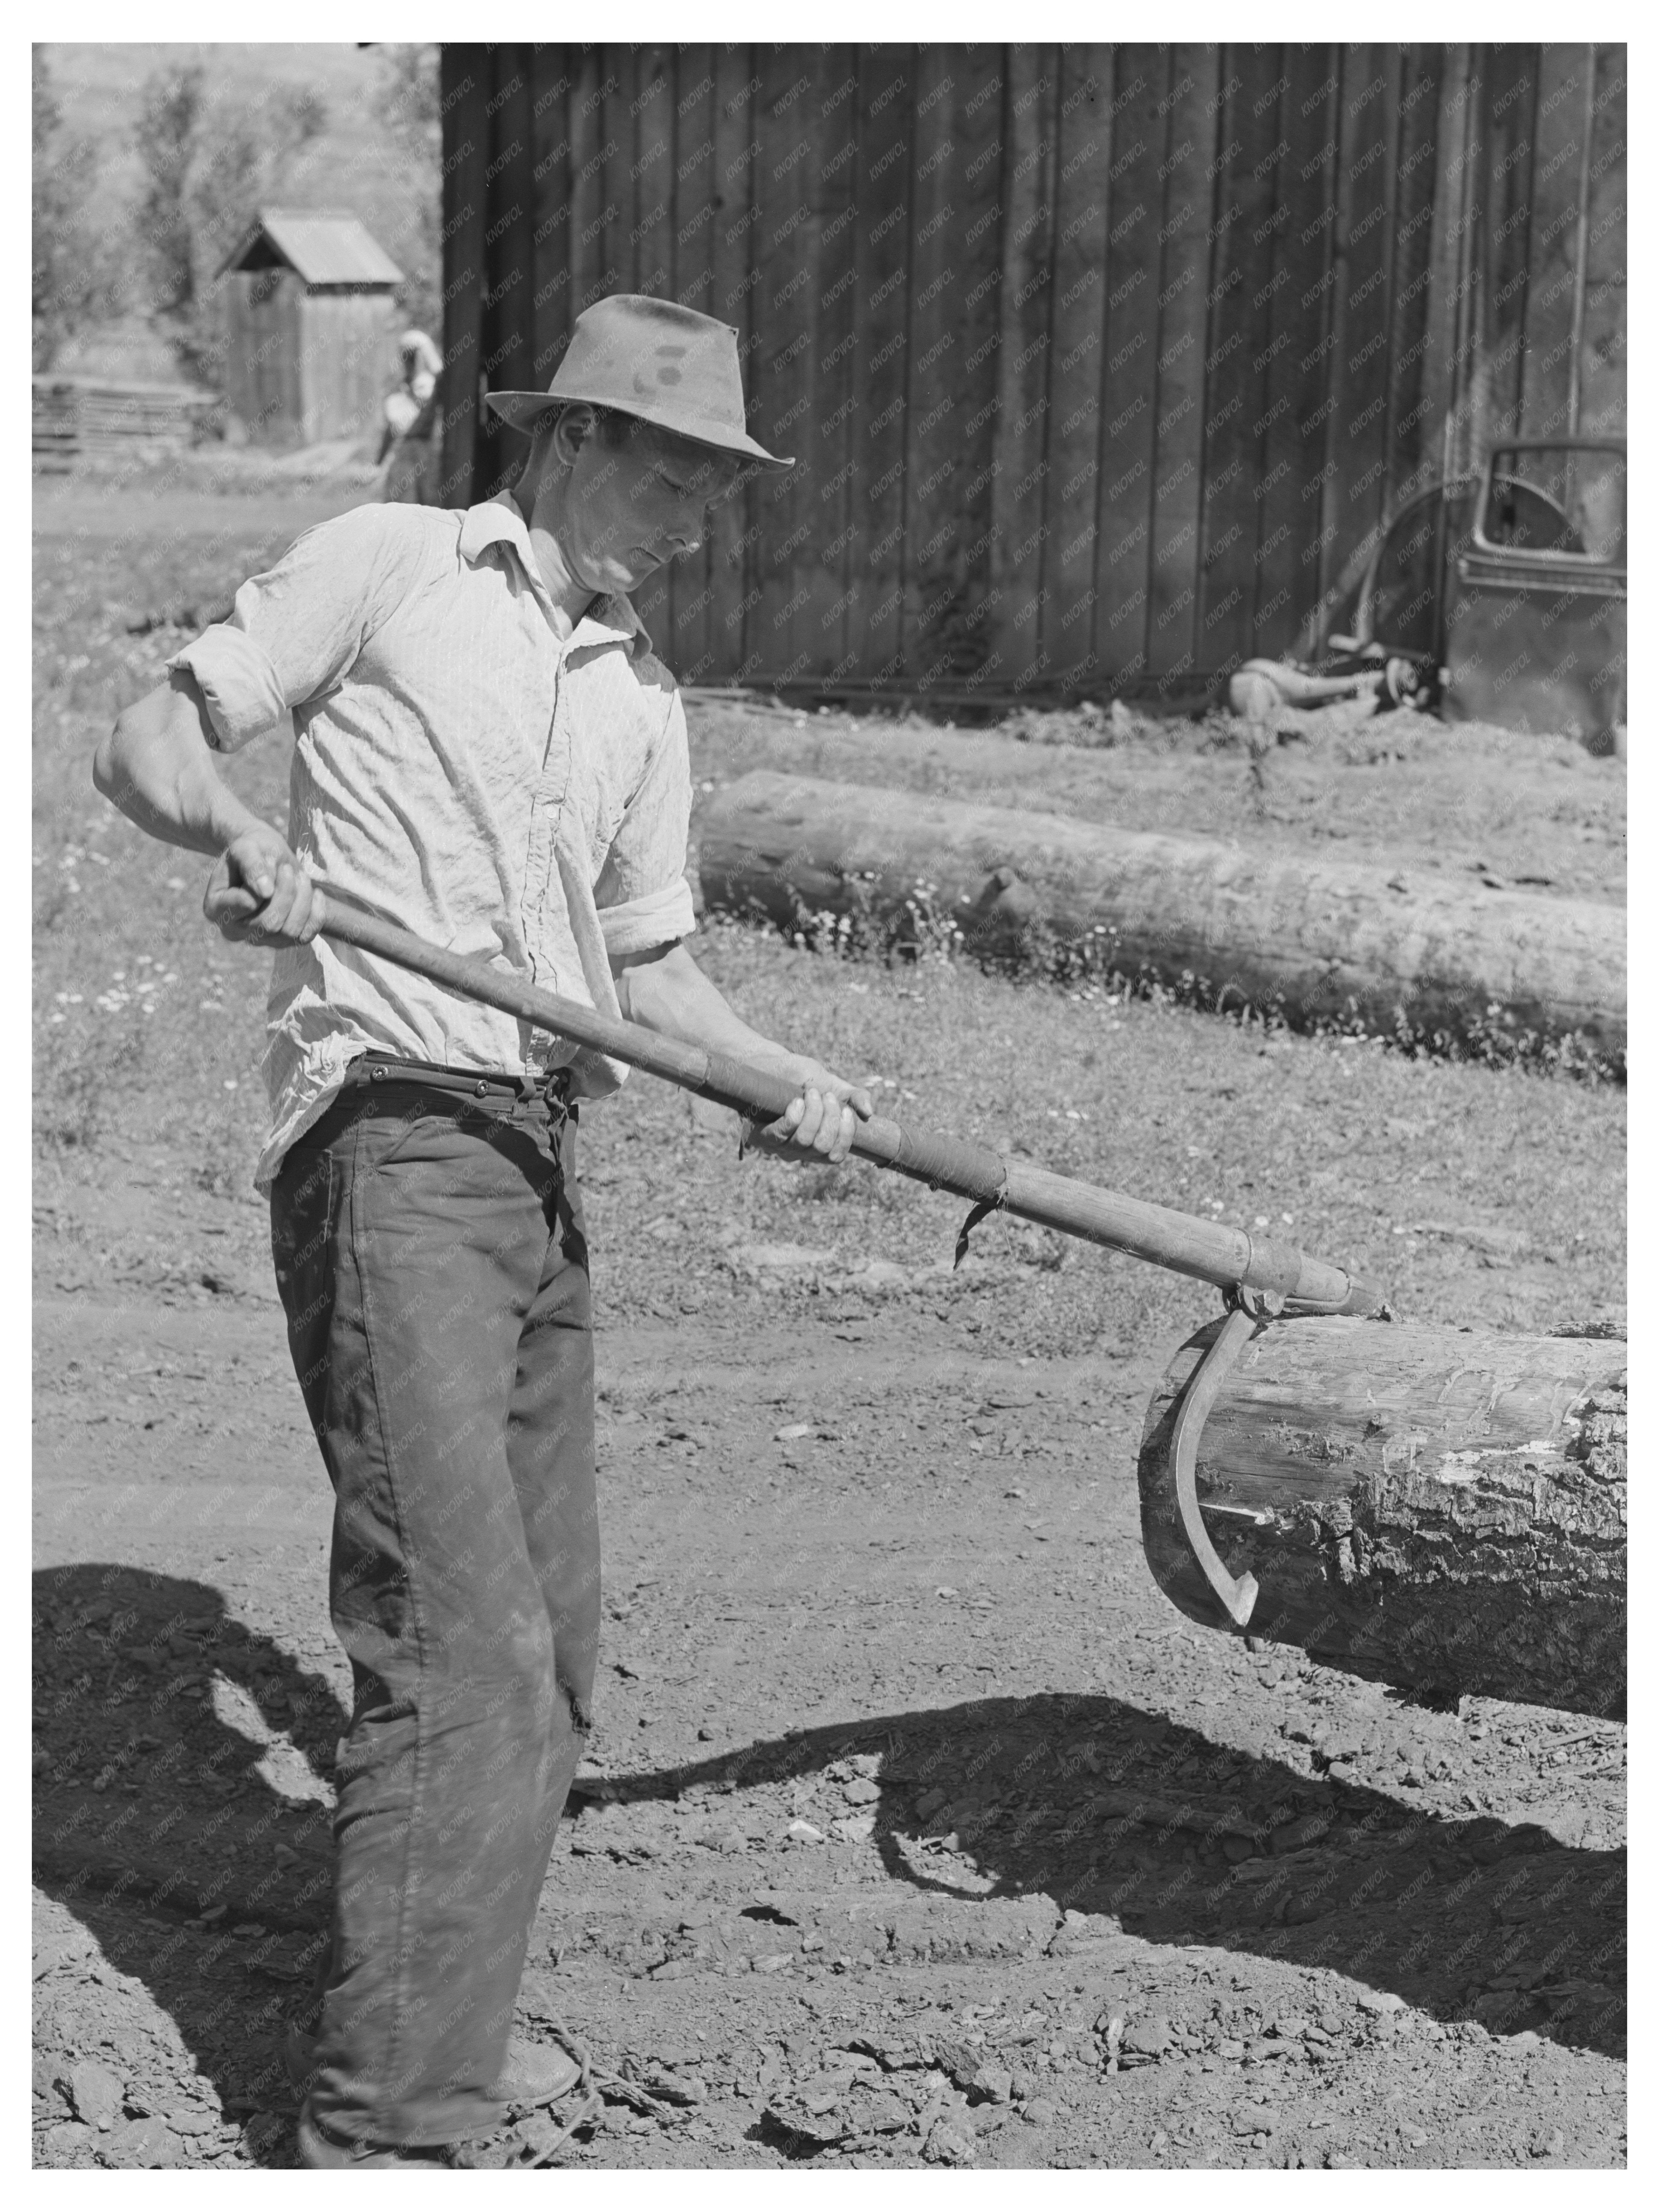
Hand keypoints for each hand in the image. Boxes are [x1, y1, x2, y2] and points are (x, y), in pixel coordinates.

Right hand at [203, 828, 319, 944]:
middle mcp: (234, 930)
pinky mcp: (284, 941)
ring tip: (301, 876)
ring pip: (289, 932)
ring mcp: (260, 939)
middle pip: (269, 924)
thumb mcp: (245, 847)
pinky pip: (306, 937)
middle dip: (286, 892)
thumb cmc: (252, 850)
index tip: (270, 862)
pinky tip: (316, 893)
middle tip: (288, 868)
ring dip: (302, 901)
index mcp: (215, 908)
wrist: (267, 857)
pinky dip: (316, 914)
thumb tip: (265, 891)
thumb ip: (251, 865)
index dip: (264, 884)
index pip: (246, 905)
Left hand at [745, 1063, 873, 1166]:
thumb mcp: (833, 1084)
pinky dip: (794, 1117)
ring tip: (812, 1093)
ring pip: (804, 1141)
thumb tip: (868, 1112)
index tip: (847, 1112)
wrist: (773, 1064)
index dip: (845, 1137)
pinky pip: (781, 1134)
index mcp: (818, 1144)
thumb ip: (853, 1097)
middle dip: (829, 1120)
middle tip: (826, 1096)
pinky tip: (797, 1102)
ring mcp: (779, 1145)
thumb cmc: (803, 1077)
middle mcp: (798, 1151)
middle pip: (822, 1148)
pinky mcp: (761, 1134)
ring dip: (813, 1115)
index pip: (836, 1156)